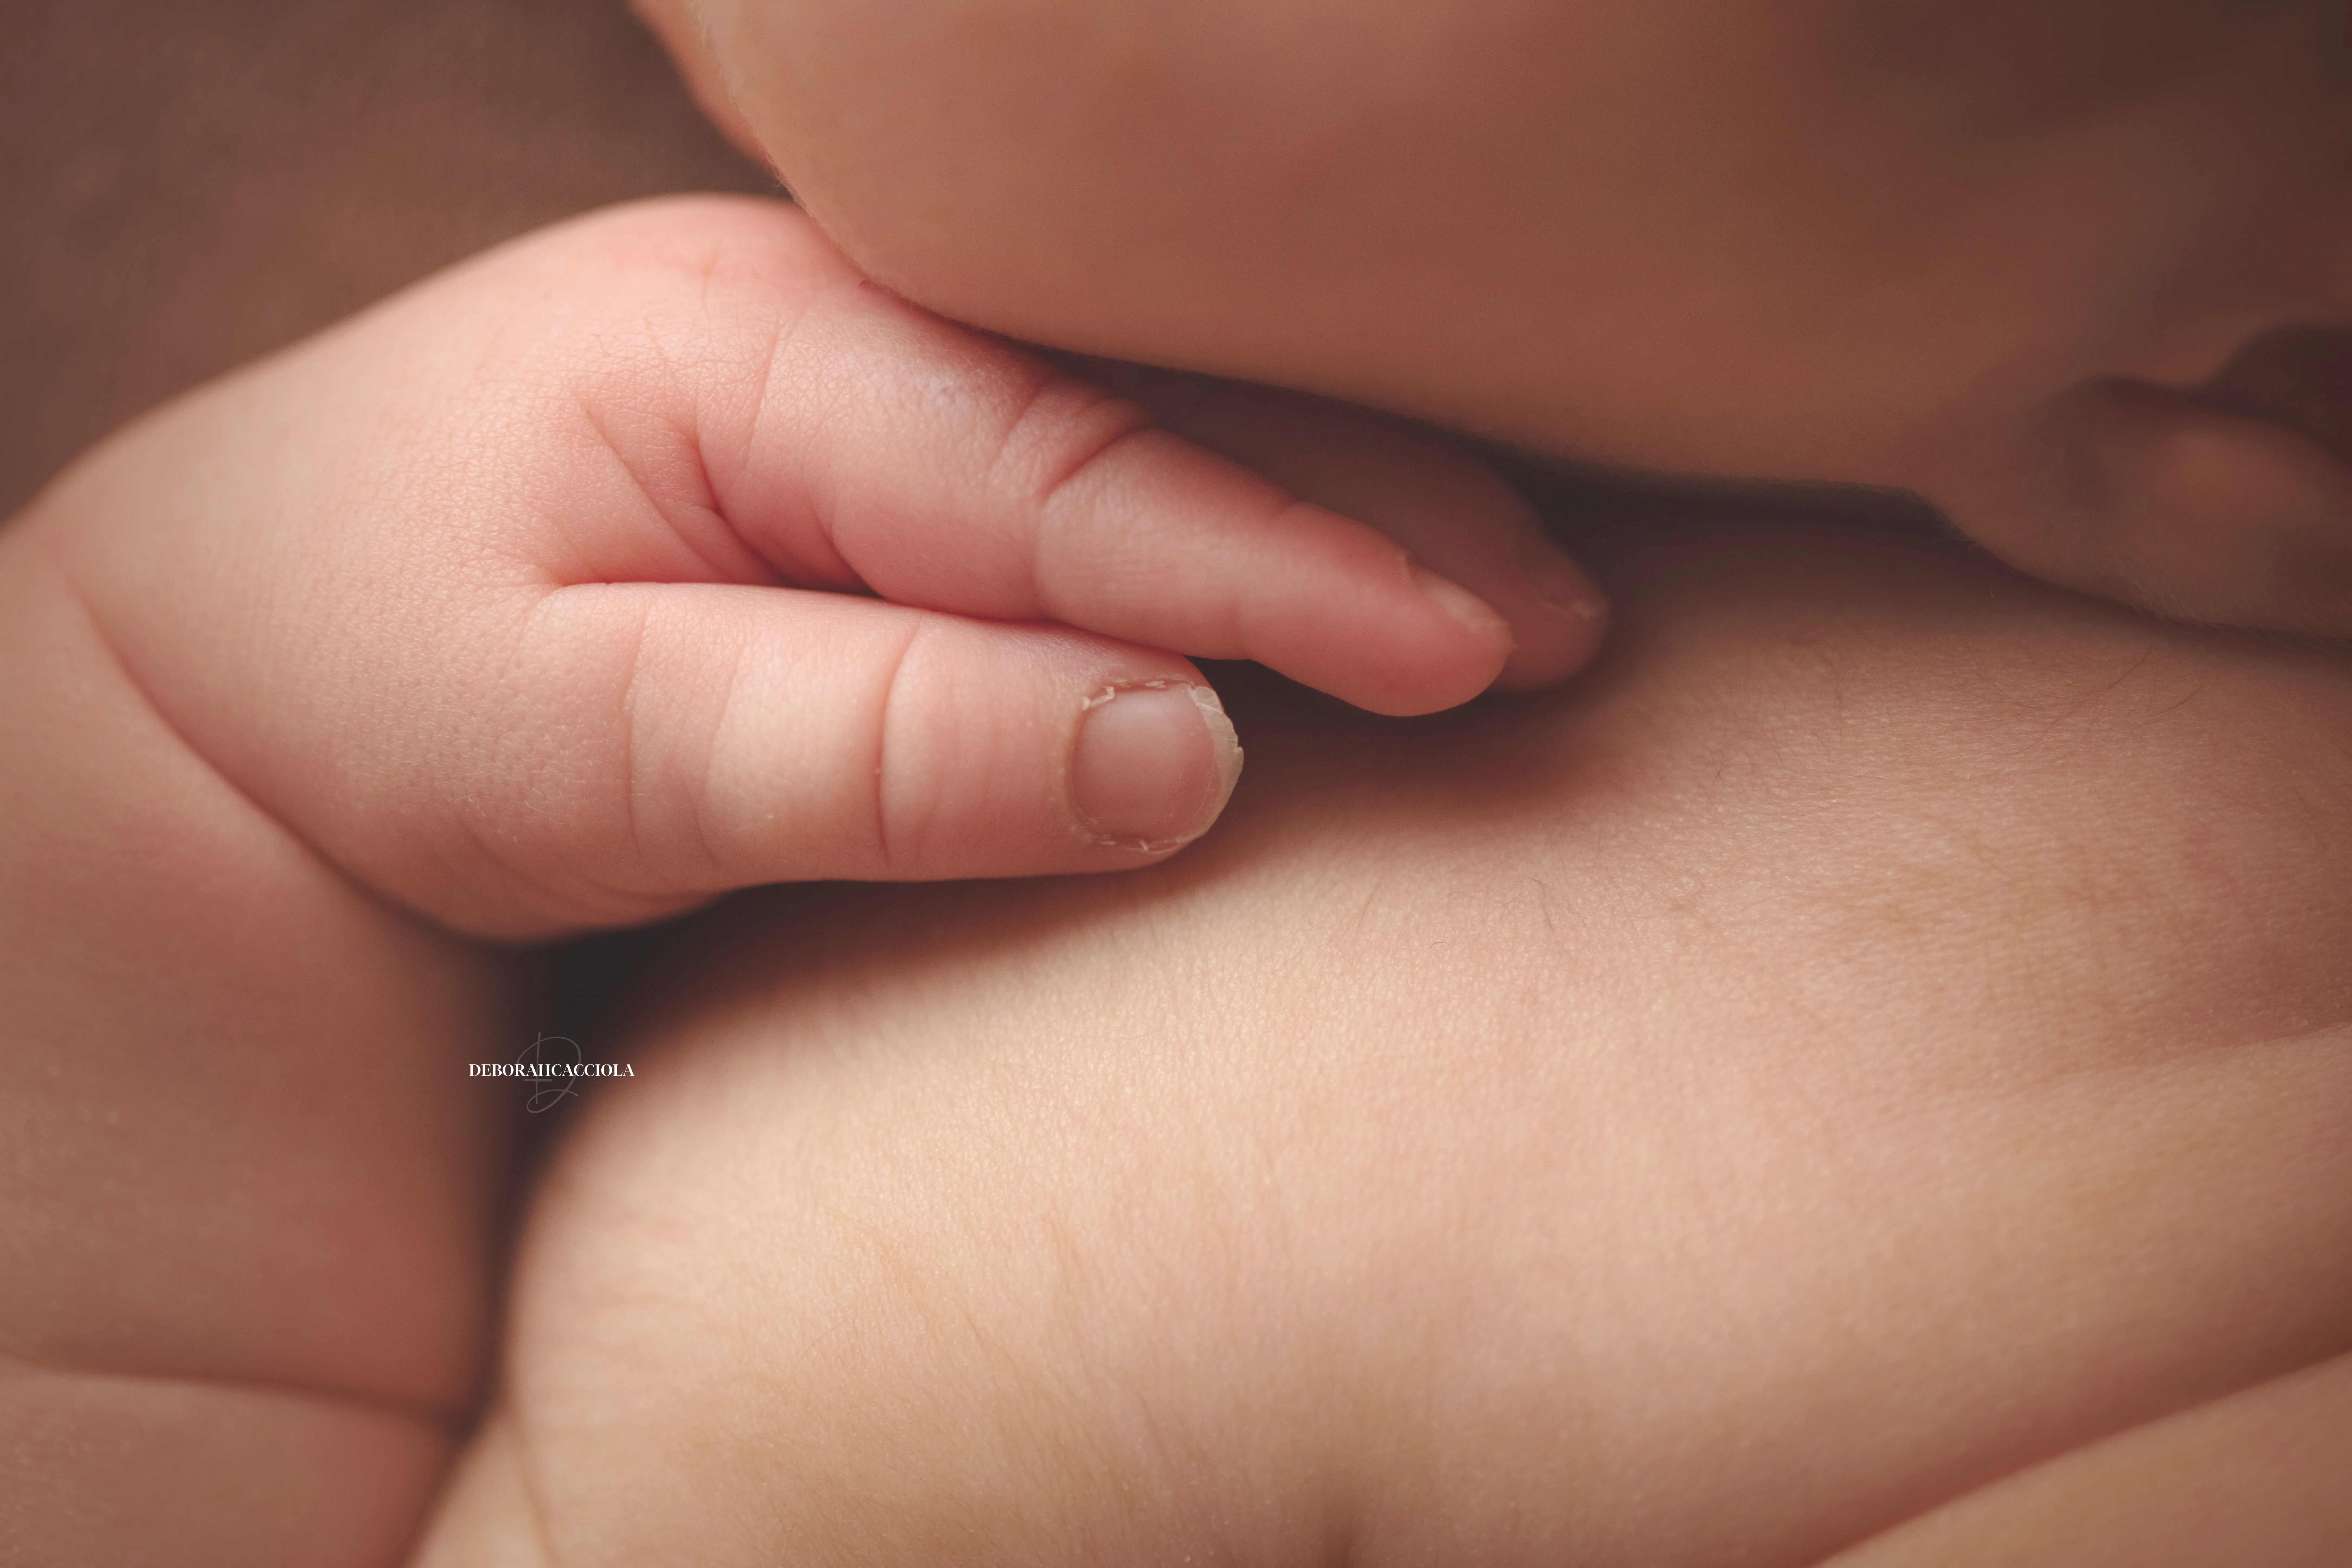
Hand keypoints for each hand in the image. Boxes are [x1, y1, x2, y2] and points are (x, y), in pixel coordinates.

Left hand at [41, 194, 1603, 938]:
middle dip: (1371, 516)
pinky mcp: (880, 450)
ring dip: (1342, 509)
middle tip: (1561, 628)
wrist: (249, 647)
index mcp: (746, 350)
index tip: (1464, 651)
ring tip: (1518, 602)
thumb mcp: (566, 738)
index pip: (1070, 474)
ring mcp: (868, 372)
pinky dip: (1241, 515)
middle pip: (1152, 412)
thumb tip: (1169, 756)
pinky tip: (1353, 570)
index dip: (1282, 566)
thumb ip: (862, 744)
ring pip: (1155, 421)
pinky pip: (1103, 460)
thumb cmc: (380, 686)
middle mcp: (835, 326)